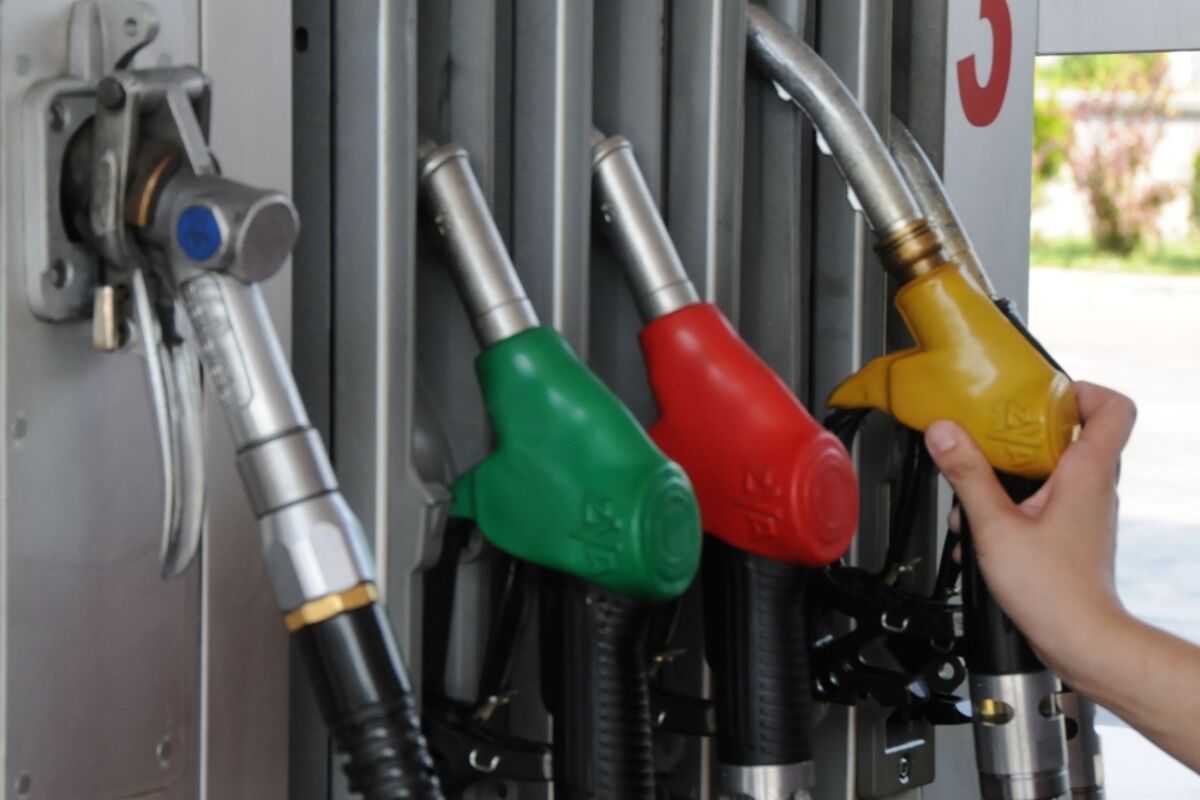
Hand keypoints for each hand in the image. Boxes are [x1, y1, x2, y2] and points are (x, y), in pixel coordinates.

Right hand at [924, 382, 1135, 690]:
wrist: (1080, 640)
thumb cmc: (1055, 592)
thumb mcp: (996, 526)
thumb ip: (967, 475)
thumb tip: (945, 432)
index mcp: (1087, 474)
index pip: (1113, 407)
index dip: (1081, 389)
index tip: (1040, 391)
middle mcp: (1094, 488)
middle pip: (1069, 435)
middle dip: (1021, 435)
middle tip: (992, 433)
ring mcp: (1086, 511)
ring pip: (1049, 472)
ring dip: (1008, 477)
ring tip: (976, 495)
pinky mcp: (1072, 533)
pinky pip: (1043, 501)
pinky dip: (1011, 506)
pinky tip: (982, 530)